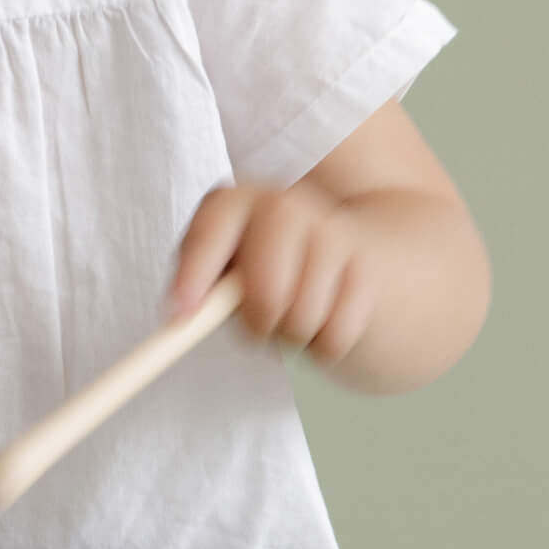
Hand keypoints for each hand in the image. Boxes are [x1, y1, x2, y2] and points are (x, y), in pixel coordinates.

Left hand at [163, 180, 376, 365]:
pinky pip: (337, 334)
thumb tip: (181, 317)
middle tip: (257, 329)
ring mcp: (332, 232)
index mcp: (237, 201)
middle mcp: (285, 206)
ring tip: (289, 318)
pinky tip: (321, 321)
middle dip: (257, 320)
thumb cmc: (261, 267)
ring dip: (291, 336)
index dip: (195, 273)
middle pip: (266, 285)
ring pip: (303, 317)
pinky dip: (323, 347)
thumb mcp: (223, 270)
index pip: (213, 227)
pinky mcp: (366, 268)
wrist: (343, 252)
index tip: (182, 316)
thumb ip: (201, 288)